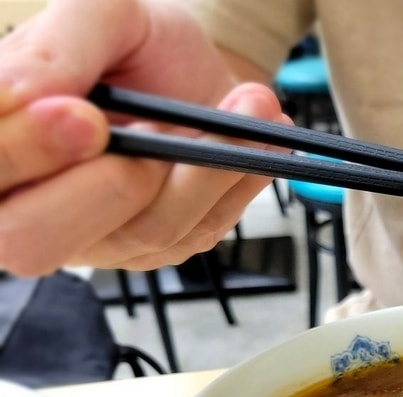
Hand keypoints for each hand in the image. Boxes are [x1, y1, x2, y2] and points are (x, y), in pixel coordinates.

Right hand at [0, 0, 286, 275]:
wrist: (196, 67)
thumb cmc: (137, 45)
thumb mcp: (98, 16)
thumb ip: (53, 50)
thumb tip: (22, 94)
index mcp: (1, 145)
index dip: (22, 153)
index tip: (82, 116)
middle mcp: (32, 204)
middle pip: (33, 241)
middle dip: (105, 187)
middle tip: (159, 128)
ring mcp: (97, 236)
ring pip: (140, 233)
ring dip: (201, 170)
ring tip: (242, 109)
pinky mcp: (159, 245)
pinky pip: (197, 230)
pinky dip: (234, 178)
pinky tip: (253, 133)